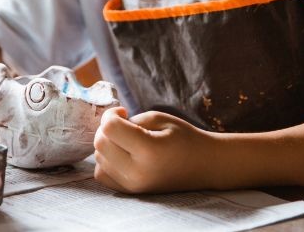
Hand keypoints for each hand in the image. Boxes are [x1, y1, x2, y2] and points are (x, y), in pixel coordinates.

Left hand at [93, 107, 223, 193]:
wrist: (204, 165)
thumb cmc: (184, 138)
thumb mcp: (159, 119)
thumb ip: (129, 121)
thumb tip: (106, 126)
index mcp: (148, 150)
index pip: (109, 128)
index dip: (111, 114)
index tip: (123, 111)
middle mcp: (138, 172)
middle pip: (100, 144)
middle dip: (106, 128)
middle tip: (123, 123)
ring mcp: (133, 186)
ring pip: (98, 159)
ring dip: (106, 144)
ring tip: (125, 139)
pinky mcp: (131, 192)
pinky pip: (102, 175)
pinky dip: (106, 161)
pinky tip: (121, 153)